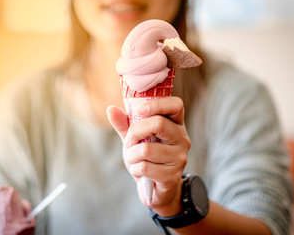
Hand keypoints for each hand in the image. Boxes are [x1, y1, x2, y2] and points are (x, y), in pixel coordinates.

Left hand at [107, 97, 189, 216]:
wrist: (153, 188)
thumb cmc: (145, 158)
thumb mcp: (134, 138)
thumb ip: (124, 124)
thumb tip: (111, 109)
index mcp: (175, 124)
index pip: (176, 105)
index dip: (157, 104)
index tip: (139, 111)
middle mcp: (182, 139)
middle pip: (159, 124)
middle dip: (135, 132)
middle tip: (130, 141)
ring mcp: (179, 158)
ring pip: (147, 149)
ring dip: (131, 155)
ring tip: (133, 159)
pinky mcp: (173, 176)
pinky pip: (144, 167)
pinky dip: (134, 169)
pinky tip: (138, 172)